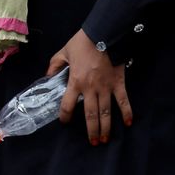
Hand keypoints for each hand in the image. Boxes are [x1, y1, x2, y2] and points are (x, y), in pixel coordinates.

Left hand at [48, 29, 131, 145]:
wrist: (105, 32)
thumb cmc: (83, 42)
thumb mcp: (64, 52)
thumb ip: (54, 65)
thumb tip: (47, 77)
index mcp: (75, 82)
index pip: (68, 105)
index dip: (65, 116)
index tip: (65, 122)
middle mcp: (91, 88)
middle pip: (90, 115)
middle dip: (91, 130)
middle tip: (92, 143)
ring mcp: (106, 87)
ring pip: (105, 112)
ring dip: (105, 128)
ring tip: (104, 140)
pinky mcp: (119, 83)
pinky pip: (123, 100)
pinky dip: (127, 112)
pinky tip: (127, 123)